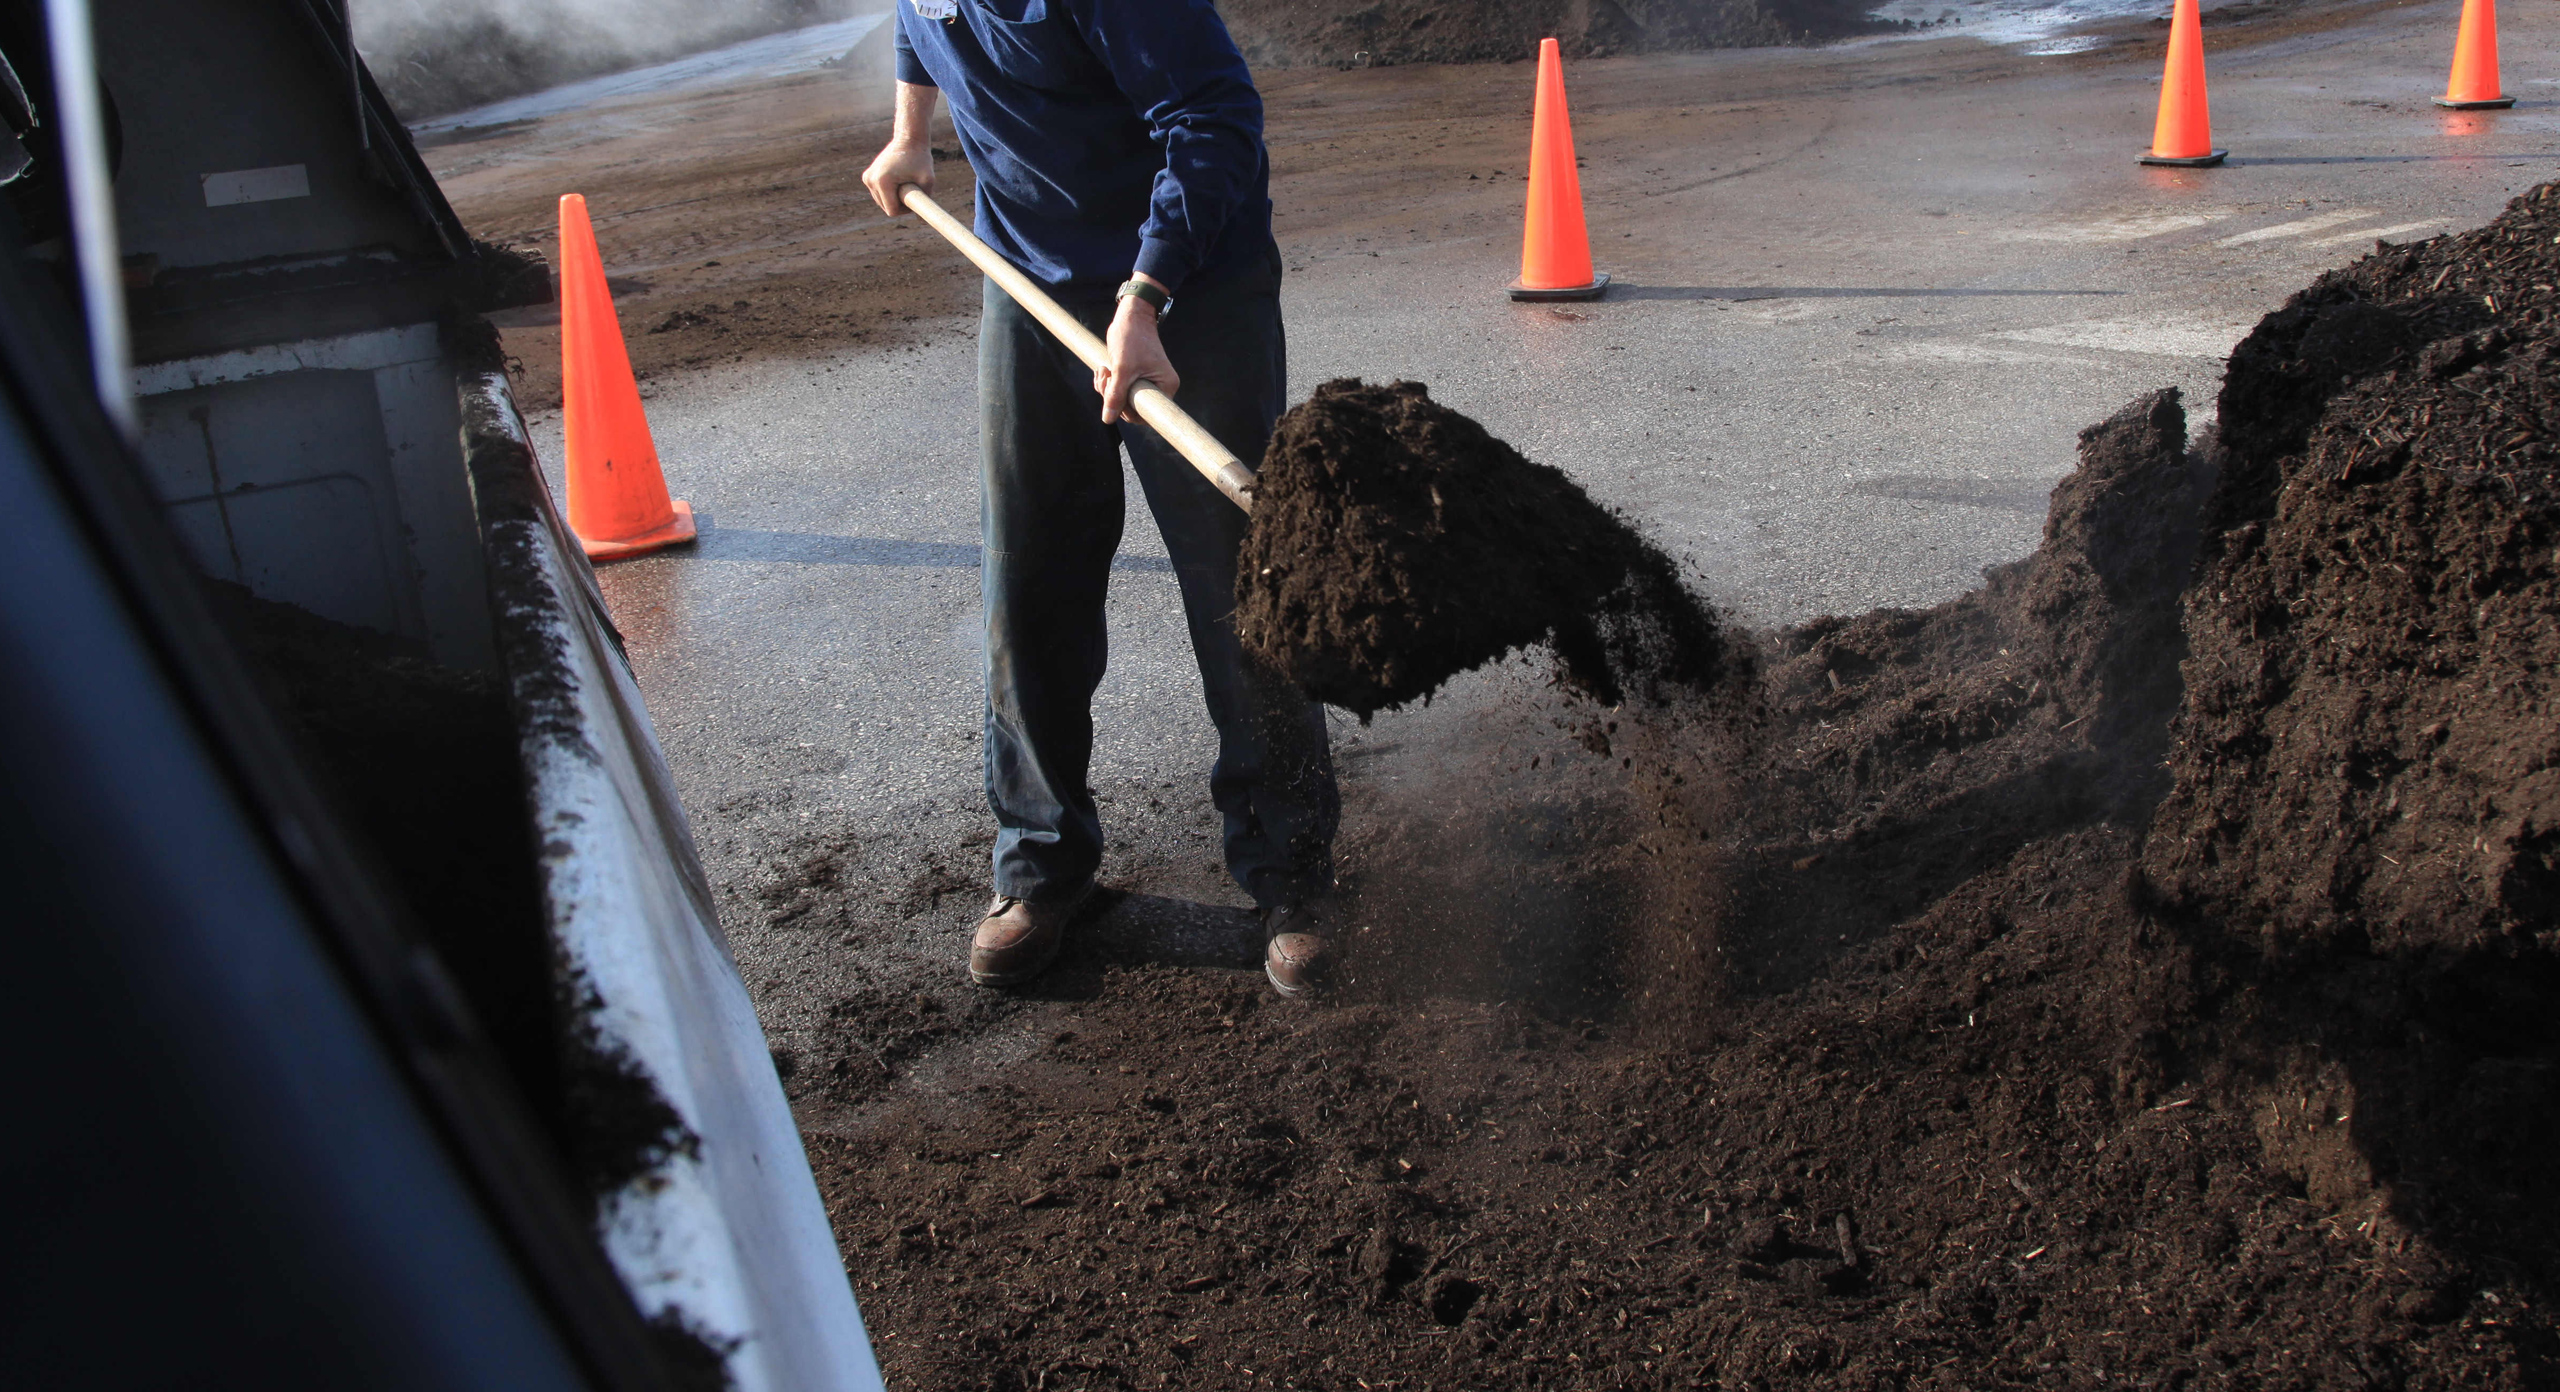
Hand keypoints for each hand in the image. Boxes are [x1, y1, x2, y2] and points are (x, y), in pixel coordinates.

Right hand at [862, 138, 932, 216]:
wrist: (909, 139)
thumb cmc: (921, 159)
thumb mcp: (928, 181)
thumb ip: (926, 202)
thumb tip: (922, 222)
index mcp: (882, 182)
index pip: (892, 211)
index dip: (906, 210)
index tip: (915, 196)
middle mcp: (870, 180)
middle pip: (886, 207)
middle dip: (900, 203)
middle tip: (911, 187)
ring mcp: (867, 178)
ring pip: (882, 202)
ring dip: (894, 198)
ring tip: (904, 181)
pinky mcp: (867, 176)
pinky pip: (879, 194)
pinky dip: (889, 192)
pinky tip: (897, 179)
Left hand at [1095, 290, 1177, 423]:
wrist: (1132, 316)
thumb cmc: (1132, 338)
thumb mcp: (1122, 369)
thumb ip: (1115, 395)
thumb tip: (1108, 419)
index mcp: (1165, 386)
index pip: (1147, 414)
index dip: (1128, 412)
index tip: (1116, 396)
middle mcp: (1160, 387)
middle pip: (1133, 408)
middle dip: (1114, 397)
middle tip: (1105, 379)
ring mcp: (1148, 382)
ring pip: (1124, 399)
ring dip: (1108, 389)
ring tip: (1103, 370)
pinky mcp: (1137, 377)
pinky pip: (1121, 390)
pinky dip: (1109, 384)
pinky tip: (1103, 370)